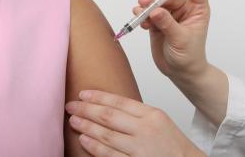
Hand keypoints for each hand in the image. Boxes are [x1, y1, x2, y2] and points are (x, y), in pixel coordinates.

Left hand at [66, 90, 205, 156]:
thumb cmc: (174, 146)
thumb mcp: (160, 121)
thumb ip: (137, 115)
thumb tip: (109, 107)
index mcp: (152, 115)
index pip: (120, 102)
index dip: (98, 97)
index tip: (83, 94)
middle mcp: (145, 130)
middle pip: (109, 116)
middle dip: (86, 109)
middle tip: (71, 106)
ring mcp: (140, 149)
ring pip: (106, 135)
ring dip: (87, 127)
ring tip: (74, 121)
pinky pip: (110, 155)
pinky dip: (95, 147)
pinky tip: (85, 141)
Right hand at [136, 0, 210, 81]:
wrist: (180, 72)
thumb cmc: (189, 56)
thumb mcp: (181, 40)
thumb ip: (168, 24)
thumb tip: (155, 10)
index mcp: (197, 10)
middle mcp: (184, 10)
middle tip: (144, 3)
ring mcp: (170, 16)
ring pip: (157, 4)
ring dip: (146, 7)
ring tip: (138, 13)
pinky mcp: (158, 23)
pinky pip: (148, 15)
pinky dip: (143, 16)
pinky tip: (140, 22)